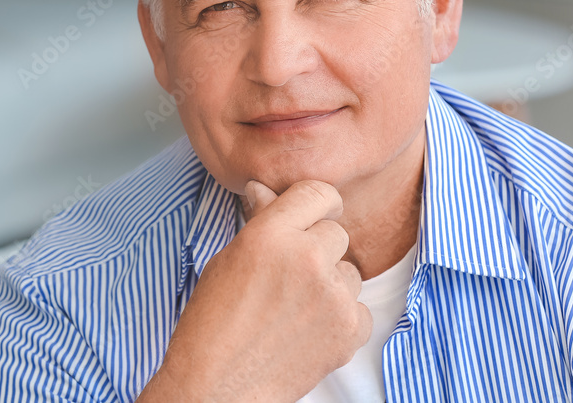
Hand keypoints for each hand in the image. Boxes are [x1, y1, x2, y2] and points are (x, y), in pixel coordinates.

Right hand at [138, 179, 371, 401]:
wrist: (216, 387)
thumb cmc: (211, 325)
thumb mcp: (228, 261)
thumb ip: (259, 224)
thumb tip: (263, 190)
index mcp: (271, 234)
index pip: (317, 192)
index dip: (319, 204)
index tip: (318, 215)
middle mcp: (307, 257)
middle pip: (336, 233)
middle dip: (319, 251)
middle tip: (290, 279)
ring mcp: (332, 295)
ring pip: (350, 273)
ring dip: (331, 286)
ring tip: (294, 311)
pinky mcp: (349, 329)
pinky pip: (360, 309)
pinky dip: (342, 321)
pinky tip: (309, 332)